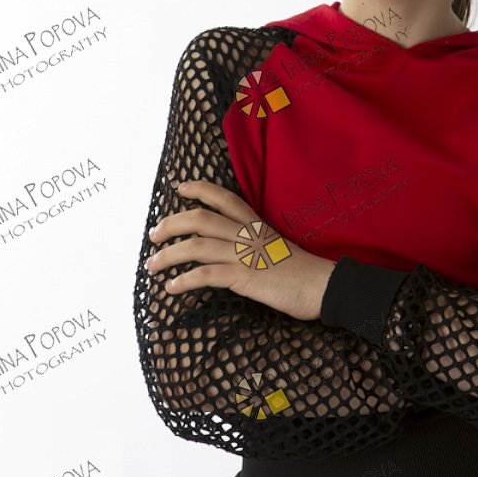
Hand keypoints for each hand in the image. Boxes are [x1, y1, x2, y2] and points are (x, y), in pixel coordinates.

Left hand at [145, 179, 335, 321]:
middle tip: (153, 235)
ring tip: (152, 265)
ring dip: (168, 255)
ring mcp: (246, 255)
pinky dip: (185, 281)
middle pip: (200, 219)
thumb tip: (232, 252)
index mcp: (256, 225)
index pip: (224, 197)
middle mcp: (248, 235)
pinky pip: (206, 275)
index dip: (199, 189)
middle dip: (171, 224)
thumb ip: (254, 245)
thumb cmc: (304, 272)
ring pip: (197, 246)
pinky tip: (172, 288)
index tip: (179, 188)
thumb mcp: (276, 248)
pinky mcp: (245, 277)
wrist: (324, 286)